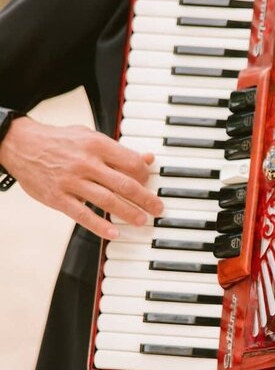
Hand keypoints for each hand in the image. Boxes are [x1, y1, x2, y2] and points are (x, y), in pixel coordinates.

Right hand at [0, 116, 163, 238]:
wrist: (21, 145)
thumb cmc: (60, 141)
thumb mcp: (90, 137)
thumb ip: (119, 150)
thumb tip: (147, 159)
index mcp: (96, 145)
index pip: (130, 162)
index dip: (145, 175)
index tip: (151, 184)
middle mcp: (85, 163)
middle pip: (123, 184)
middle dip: (145, 198)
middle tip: (158, 209)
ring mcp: (71, 182)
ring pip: (106, 200)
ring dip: (128, 213)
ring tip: (142, 221)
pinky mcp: (58, 198)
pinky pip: (82, 215)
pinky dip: (99, 226)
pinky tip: (114, 233)